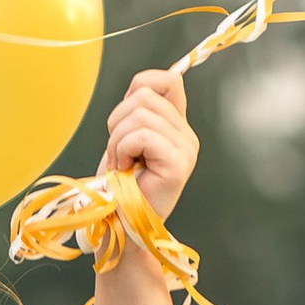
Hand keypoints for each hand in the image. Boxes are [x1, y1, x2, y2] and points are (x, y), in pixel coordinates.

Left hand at [103, 67, 197, 223]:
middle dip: (118, 121)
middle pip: (145, 96)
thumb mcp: (126, 140)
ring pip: (141, 114)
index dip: (140, 87)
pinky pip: (142, 135)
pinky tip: (125, 169)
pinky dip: (123, 150)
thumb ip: (138, 113)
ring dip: (117, 140)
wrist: (118, 225)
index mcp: (177, 126)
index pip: (169, 80)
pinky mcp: (177, 165)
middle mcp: (187, 135)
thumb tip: (137, 89)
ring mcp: (186, 150)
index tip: (124, 120)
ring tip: (121, 164)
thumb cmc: (118, 186)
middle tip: (118, 153)